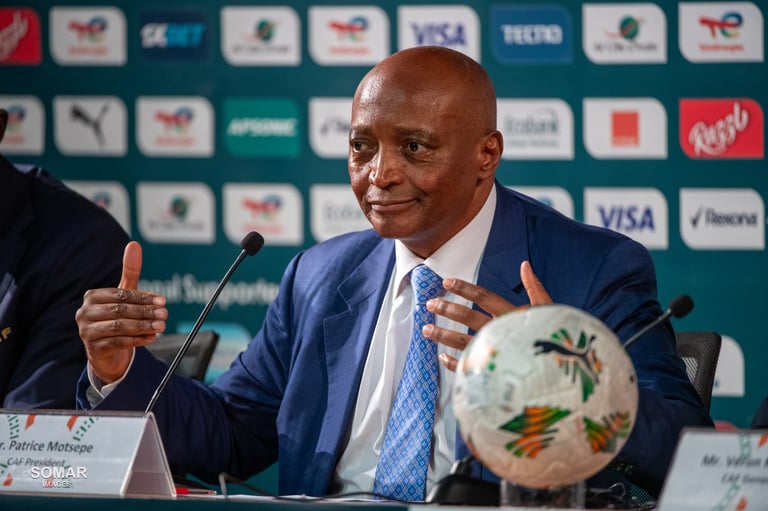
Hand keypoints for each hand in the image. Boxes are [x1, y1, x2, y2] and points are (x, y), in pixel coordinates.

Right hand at [76, 241, 167, 382]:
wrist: (106, 350)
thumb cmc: (116, 316)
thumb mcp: (124, 294)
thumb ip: (130, 271)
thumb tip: (134, 244)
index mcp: (92, 297)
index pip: (121, 295)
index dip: (143, 298)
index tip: (163, 301)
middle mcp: (85, 313)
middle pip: (120, 311)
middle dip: (145, 312)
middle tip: (165, 314)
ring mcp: (86, 332)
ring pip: (119, 327)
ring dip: (143, 326)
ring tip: (161, 326)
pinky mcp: (93, 349)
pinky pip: (118, 343)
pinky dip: (138, 340)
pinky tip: (152, 337)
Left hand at [424, 261, 551, 370]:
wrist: (565, 370)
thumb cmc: (557, 337)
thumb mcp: (549, 309)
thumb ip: (535, 287)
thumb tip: (525, 265)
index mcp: (513, 314)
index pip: (484, 296)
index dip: (464, 288)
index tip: (446, 283)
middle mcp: (501, 331)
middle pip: (468, 317)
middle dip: (446, 309)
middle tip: (430, 304)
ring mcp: (496, 352)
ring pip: (464, 341)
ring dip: (442, 335)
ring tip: (426, 330)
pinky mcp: (494, 371)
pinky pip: (470, 367)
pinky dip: (454, 363)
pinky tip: (442, 357)